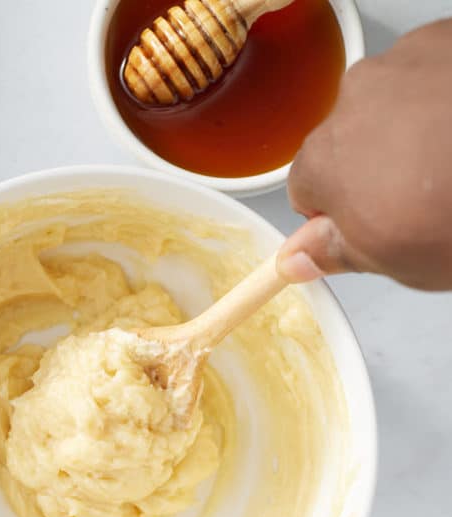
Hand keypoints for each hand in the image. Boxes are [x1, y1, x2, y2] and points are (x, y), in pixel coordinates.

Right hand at [278, 19, 451, 290]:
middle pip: (346, 142)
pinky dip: (442, 98)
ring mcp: (400, 64)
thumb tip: (297, 256)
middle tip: (421, 199)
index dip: (338, 214)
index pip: (304, 191)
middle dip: (373, 168)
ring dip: (409, 132)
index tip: (371, 226)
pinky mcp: (444, 40)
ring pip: (388, 104)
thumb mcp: (396, 260)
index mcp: (324, 161)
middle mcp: (353, 101)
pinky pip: (428, 74)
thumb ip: (337, 253)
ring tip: (449, 162)